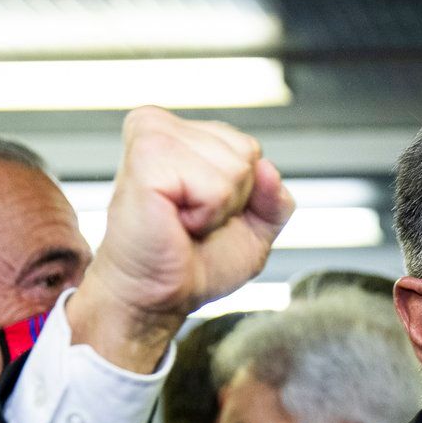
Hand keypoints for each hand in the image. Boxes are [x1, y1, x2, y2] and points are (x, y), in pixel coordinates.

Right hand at [68, 107, 294, 372]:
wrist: (155, 295)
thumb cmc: (190, 263)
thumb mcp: (252, 231)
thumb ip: (274, 199)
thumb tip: (269, 168)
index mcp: (181, 134)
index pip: (250, 148)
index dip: (242, 195)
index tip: (201, 213)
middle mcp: (162, 126)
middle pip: (247, 153)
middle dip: (232, 200)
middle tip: (190, 221)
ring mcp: (153, 135)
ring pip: (236, 168)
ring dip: (216, 209)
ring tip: (180, 221)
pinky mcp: (148, 156)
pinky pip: (216, 186)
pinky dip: (205, 215)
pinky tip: (174, 220)